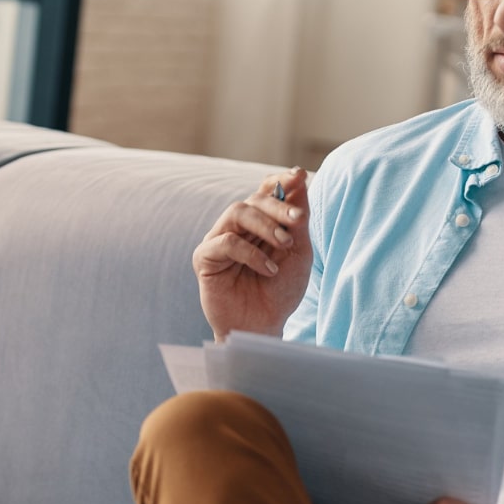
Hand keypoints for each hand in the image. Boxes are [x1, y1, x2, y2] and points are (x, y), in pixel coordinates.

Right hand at [194, 167, 311, 341]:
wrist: (265, 328)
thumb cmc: (280, 292)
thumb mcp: (298, 252)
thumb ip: (297, 217)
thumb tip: (299, 176)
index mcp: (259, 223)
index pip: (264, 190)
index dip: (280, 180)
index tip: (299, 175)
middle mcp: (237, 228)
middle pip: (254, 199)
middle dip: (278, 206)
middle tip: (298, 221)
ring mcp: (218, 241)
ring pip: (237, 212)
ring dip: (265, 224)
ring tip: (285, 244)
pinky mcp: (204, 258)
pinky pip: (225, 242)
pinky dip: (251, 253)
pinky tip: (268, 270)